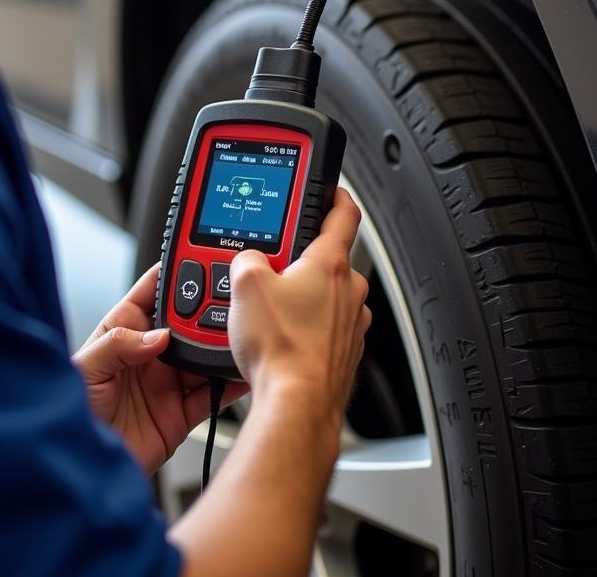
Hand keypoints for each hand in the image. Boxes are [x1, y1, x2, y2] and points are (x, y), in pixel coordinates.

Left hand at [73, 264, 246, 474]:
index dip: (176, 272)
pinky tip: (241, 371)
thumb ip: (119, 345)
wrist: (75, 471)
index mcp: (124, 330)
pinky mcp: (181, 414)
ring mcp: (167, 382)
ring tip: (239, 334)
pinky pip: (213, 394)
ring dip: (222, 344)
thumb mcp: (85, 368)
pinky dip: (230, 382)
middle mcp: (149, 353)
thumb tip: (157, 335)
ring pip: (205, 354)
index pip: (155, 291)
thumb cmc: (67, 413)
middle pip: (188, 321)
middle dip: (209, 308)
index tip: (199, 257)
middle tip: (228, 302)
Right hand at [228, 188, 369, 421]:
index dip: (336, 195)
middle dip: (299, 261)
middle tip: (271, 269)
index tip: (332, 190)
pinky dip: (306, 330)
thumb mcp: (246, 286)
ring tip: (269, 314)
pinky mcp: (344, 354)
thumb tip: (248, 261)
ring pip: (326, 298)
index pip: (344, 214)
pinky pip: (324, 330)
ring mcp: (351, 325)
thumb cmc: (282, 350)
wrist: (296, 406)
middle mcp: (350, 292)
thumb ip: (247, 259)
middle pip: (327, 261)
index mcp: (330, 264)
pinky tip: (279, 341)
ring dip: (302, 299)